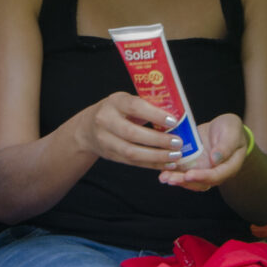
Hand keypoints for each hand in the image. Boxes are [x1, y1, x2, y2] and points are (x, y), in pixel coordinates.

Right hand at [76, 91, 194, 169]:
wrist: (88, 128)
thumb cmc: (117, 111)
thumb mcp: (127, 102)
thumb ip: (147, 106)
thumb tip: (177, 114)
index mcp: (115, 102)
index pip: (135, 107)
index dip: (155, 115)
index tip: (173, 121)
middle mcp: (106, 120)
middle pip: (132, 133)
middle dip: (158, 140)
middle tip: (178, 143)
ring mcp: (106, 140)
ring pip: (132, 152)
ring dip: (156, 156)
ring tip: (175, 156)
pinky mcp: (110, 155)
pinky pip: (133, 162)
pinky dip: (152, 164)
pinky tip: (167, 164)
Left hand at [158, 112, 252, 191]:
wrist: (222, 127)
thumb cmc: (231, 129)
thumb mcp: (232, 131)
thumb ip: (226, 145)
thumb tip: (216, 159)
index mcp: (228, 166)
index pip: (216, 176)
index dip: (202, 177)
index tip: (189, 175)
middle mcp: (214, 171)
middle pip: (200, 182)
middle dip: (184, 182)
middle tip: (170, 178)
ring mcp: (202, 169)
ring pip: (189, 180)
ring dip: (176, 179)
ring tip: (163, 177)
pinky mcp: (192, 164)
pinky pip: (182, 171)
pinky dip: (172, 171)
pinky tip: (162, 169)